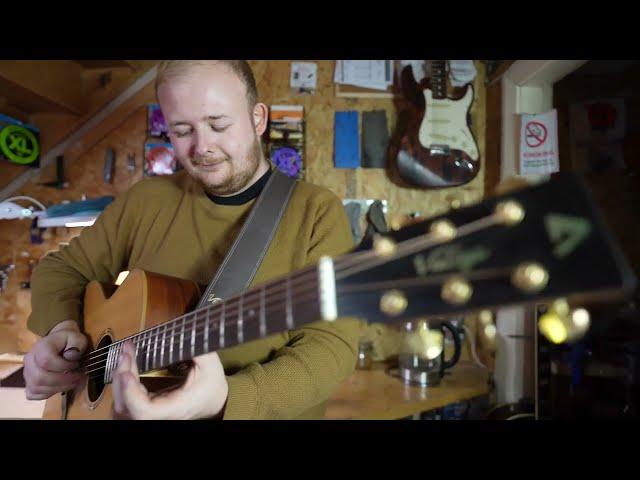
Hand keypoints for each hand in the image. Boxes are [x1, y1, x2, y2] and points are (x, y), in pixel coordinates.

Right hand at [23, 320, 88, 399]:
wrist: (59, 342)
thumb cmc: (69, 340)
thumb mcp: (77, 338)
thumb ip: (76, 345)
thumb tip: (70, 357)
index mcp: (40, 347)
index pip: (46, 361)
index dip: (64, 367)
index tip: (77, 364)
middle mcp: (29, 360)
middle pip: (40, 378)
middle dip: (63, 381)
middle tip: (78, 376)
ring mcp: (27, 373)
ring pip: (37, 387)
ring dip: (58, 388)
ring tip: (73, 381)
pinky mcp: (29, 383)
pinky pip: (34, 394)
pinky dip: (48, 393)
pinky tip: (61, 386)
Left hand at [112, 341, 228, 419]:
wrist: (214, 401)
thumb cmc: (212, 386)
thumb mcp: (211, 365)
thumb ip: (197, 349)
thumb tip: (182, 331)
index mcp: (174, 408)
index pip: (144, 412)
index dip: (131, 394)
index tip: (127, 373)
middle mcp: (159, 415)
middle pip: (126, 406)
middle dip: (122, 376)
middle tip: (127, 351)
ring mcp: (149, 413)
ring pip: (122, 404)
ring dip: (119, 377)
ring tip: (126, 354)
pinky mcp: (144, 407)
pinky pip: (125, 399)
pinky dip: (122, 381)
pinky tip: (127, 363)